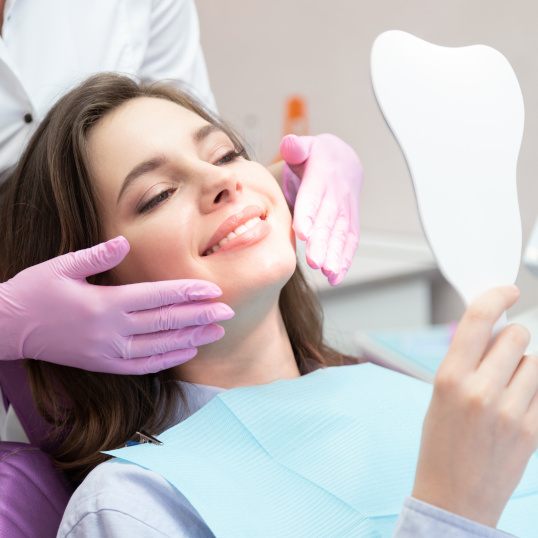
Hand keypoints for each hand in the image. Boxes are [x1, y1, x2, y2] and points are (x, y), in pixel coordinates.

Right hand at [0, 236, 233, 373]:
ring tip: (217, 332)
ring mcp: (108, 352)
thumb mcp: (61, 266)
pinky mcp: (103, 365)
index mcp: (104, 303)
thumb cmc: (34, 292)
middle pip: (166, 322)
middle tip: (228, 312)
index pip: (157, 297)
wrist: (8, 328)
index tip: (214, 291)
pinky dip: (168, 360)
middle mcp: (111, 330)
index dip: (188, 293)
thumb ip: (97, 256)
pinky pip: (143, 366)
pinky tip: (187, 351)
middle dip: (201, 316)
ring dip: (192, 338)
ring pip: (160, 347)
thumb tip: (124, 243)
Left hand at [280, 133, 362, 285]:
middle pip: (329, 220)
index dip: (309, 213)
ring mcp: (346, 210)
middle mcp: (337, 195)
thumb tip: (290, 145)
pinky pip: (350, 241)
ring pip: (341, 234)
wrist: (344, 160)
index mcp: (322, 176)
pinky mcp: (350, 222)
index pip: (314, 196)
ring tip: (327, 273)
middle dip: (322, 242)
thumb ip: (296, 147)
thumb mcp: (305, 146)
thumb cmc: (315, 157)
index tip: (302, 232)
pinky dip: (345, 260)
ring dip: (335, 255)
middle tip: (313, 261)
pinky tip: (335, 277)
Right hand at [413, 286, 537, 526]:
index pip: (477, 321)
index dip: (495, 297)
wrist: (453, 496)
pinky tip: (519, 406)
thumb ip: (464, 361)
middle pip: (516, 336)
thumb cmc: (440, 443)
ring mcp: (511, 412)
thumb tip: (491, 329)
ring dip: (525, 366)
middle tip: (502, 355)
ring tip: (509, 388)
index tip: (508, 290)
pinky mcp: (533, 430)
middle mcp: (481, 391)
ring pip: (536, 362)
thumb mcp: (439, 395)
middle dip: (512, 338)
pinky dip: (534, 390)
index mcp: (449, 379)